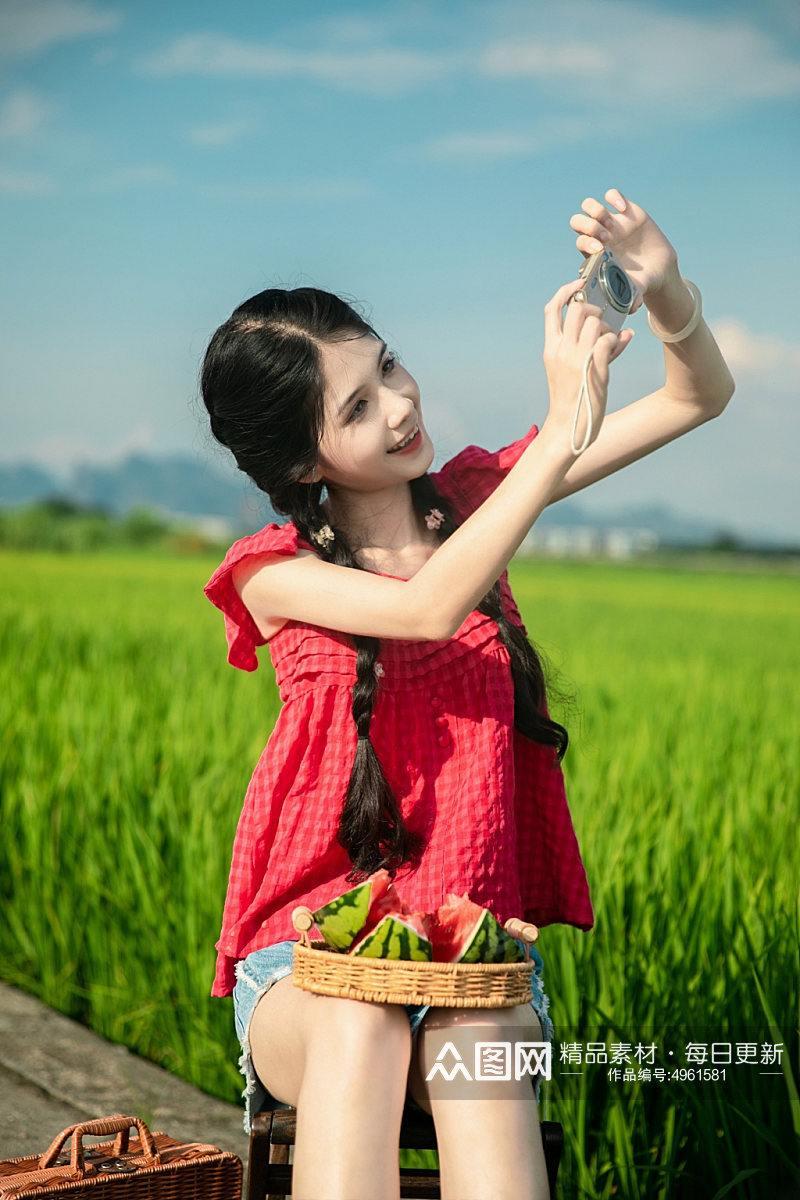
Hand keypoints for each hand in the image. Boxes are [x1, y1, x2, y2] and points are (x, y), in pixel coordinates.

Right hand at [542, 278, 631, 452]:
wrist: (567, 427)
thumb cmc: (571, 399)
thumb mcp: (568, 370)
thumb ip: (587, 348)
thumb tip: (622, 333)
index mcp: (551, 348)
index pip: (552, 309)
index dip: (566, 291)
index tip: (579, 284)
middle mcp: (561, 349)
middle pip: (578, 308)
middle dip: (595, 308)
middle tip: (603, 322)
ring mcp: (577, 358)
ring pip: (596, 321)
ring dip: (608, 327)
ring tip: (611, 342)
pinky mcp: (594, 368)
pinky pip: (609, 339)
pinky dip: (617, 341)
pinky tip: (620, 346)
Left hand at [569, 189, 678, 307]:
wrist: (659, 268)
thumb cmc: (643, 281)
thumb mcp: (637, 289)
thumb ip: (632, 296)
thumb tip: (632, 308)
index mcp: (596, 254)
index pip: (580, 242)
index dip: (587, 243)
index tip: (602, 250)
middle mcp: (599, 237)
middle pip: (577, 222)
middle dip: (588, 226)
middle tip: (607, 237)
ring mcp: (611, 222)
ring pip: (589, 206)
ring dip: (596, 211)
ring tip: (612, 222)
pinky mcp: (625, 210)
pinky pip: (611, 195)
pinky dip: (614, 198)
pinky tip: (624, 210)